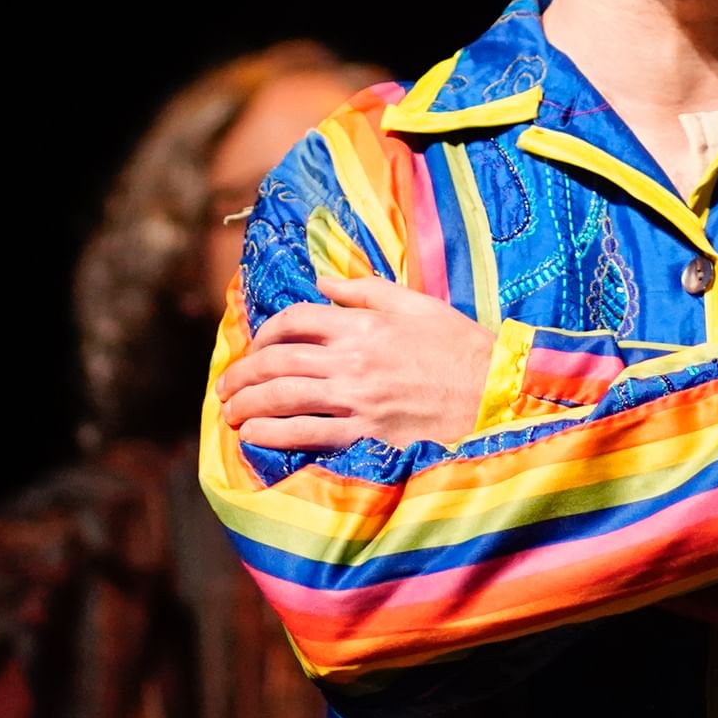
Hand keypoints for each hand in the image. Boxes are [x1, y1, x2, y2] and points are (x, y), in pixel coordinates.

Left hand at [217, 274, 493, 452]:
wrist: (492, 391)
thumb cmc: (458, 345)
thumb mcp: (415, 303)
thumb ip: (365, 290)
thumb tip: (324, 280)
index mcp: (362, 324)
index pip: (296, 320)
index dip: (266, 332)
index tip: (257, 345)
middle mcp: (352, 359)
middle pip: (278, 361)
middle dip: (242, 373)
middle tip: (225, 386)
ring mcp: (357, 398)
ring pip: (283, 398)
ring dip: (247, 404)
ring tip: (229, 412)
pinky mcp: (365, 432)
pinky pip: (307, 434)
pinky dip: (273, 434)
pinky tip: (253, 436)